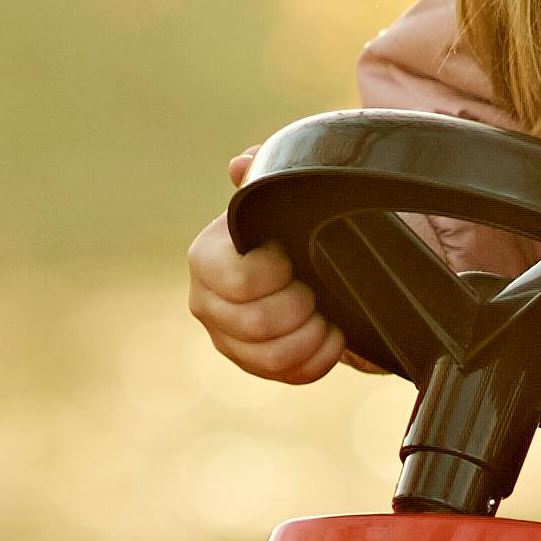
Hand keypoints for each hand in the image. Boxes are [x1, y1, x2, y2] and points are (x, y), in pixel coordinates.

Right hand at [187, 165, 348, 383]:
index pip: (238, 282)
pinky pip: (287, 376)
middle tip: (315, 287)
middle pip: (257, 324)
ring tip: (326, 314)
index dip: (276, 273)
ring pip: (272, 357)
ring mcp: (228, 339)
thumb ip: (263, 171)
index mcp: (208, 258)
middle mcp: (207, 302)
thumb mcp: (280, 195)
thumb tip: (242, 164)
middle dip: (300, 305)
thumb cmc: (290, 225)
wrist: (311, 262)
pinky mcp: (252, 365)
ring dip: (311, 335)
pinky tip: (332, 335)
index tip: (292, 256)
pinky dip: (320, 357)